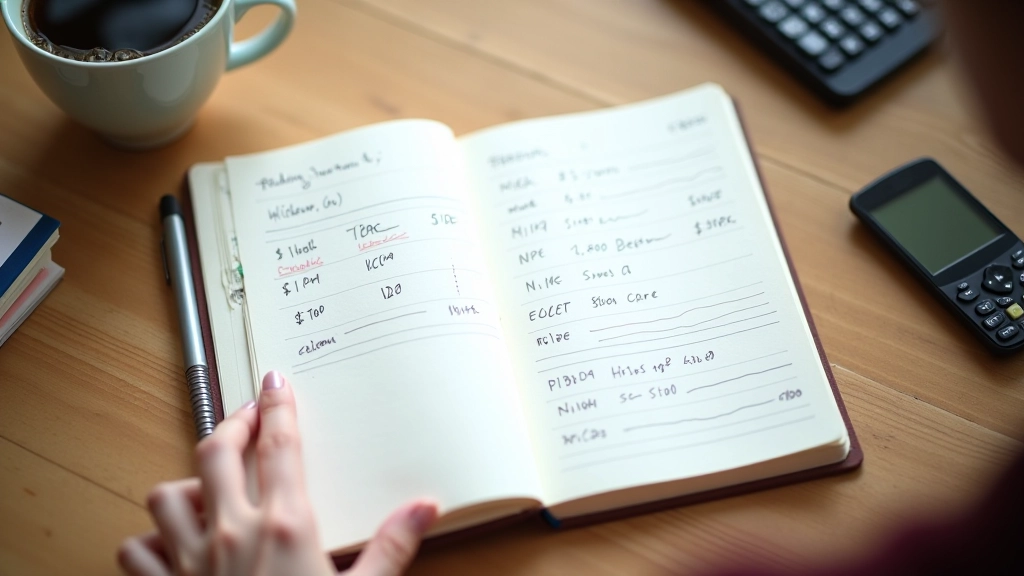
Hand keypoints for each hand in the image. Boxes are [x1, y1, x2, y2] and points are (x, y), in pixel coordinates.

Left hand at [118, 371, 437, 575]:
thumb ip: (393, 547)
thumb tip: (425, 507)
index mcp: (286, 525)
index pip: (280, 443)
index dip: (277, 405)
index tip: (276, 382)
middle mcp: (231, 532)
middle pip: (216, 451)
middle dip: (230, 425)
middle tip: (247, 419)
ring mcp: (190, 562)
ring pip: (166, 494)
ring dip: (184, 483)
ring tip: (207, 485)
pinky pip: (135, 550)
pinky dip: (147, 539)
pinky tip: (168, 542)